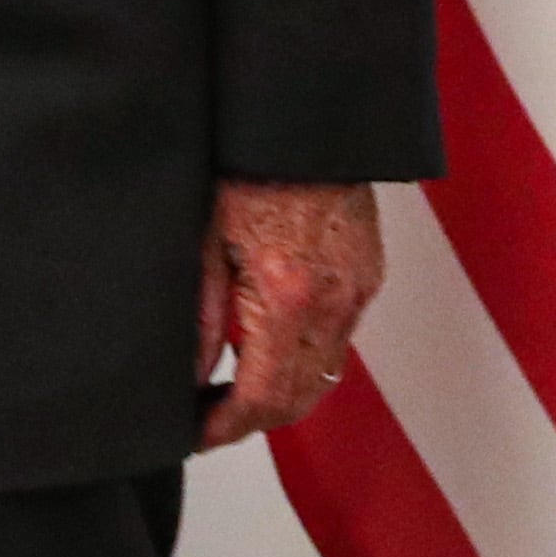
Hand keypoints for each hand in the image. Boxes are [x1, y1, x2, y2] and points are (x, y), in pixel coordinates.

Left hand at [195, 178, 384, 448]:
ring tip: (227, 390)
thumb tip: (188, 376)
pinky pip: (338, 340)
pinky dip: (303, 359)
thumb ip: (197, 317)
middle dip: (250, 422)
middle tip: (205, 419)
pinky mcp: (367, 277)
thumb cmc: (247, 163)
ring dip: (279, 396)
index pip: (262, 397)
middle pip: (298, 400)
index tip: (194, 435)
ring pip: (323, 376)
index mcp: (286, 295)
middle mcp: (332, 302)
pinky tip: (264, 344)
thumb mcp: (202, 239)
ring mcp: (357, 291)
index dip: (225, 428)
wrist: (302, 121)